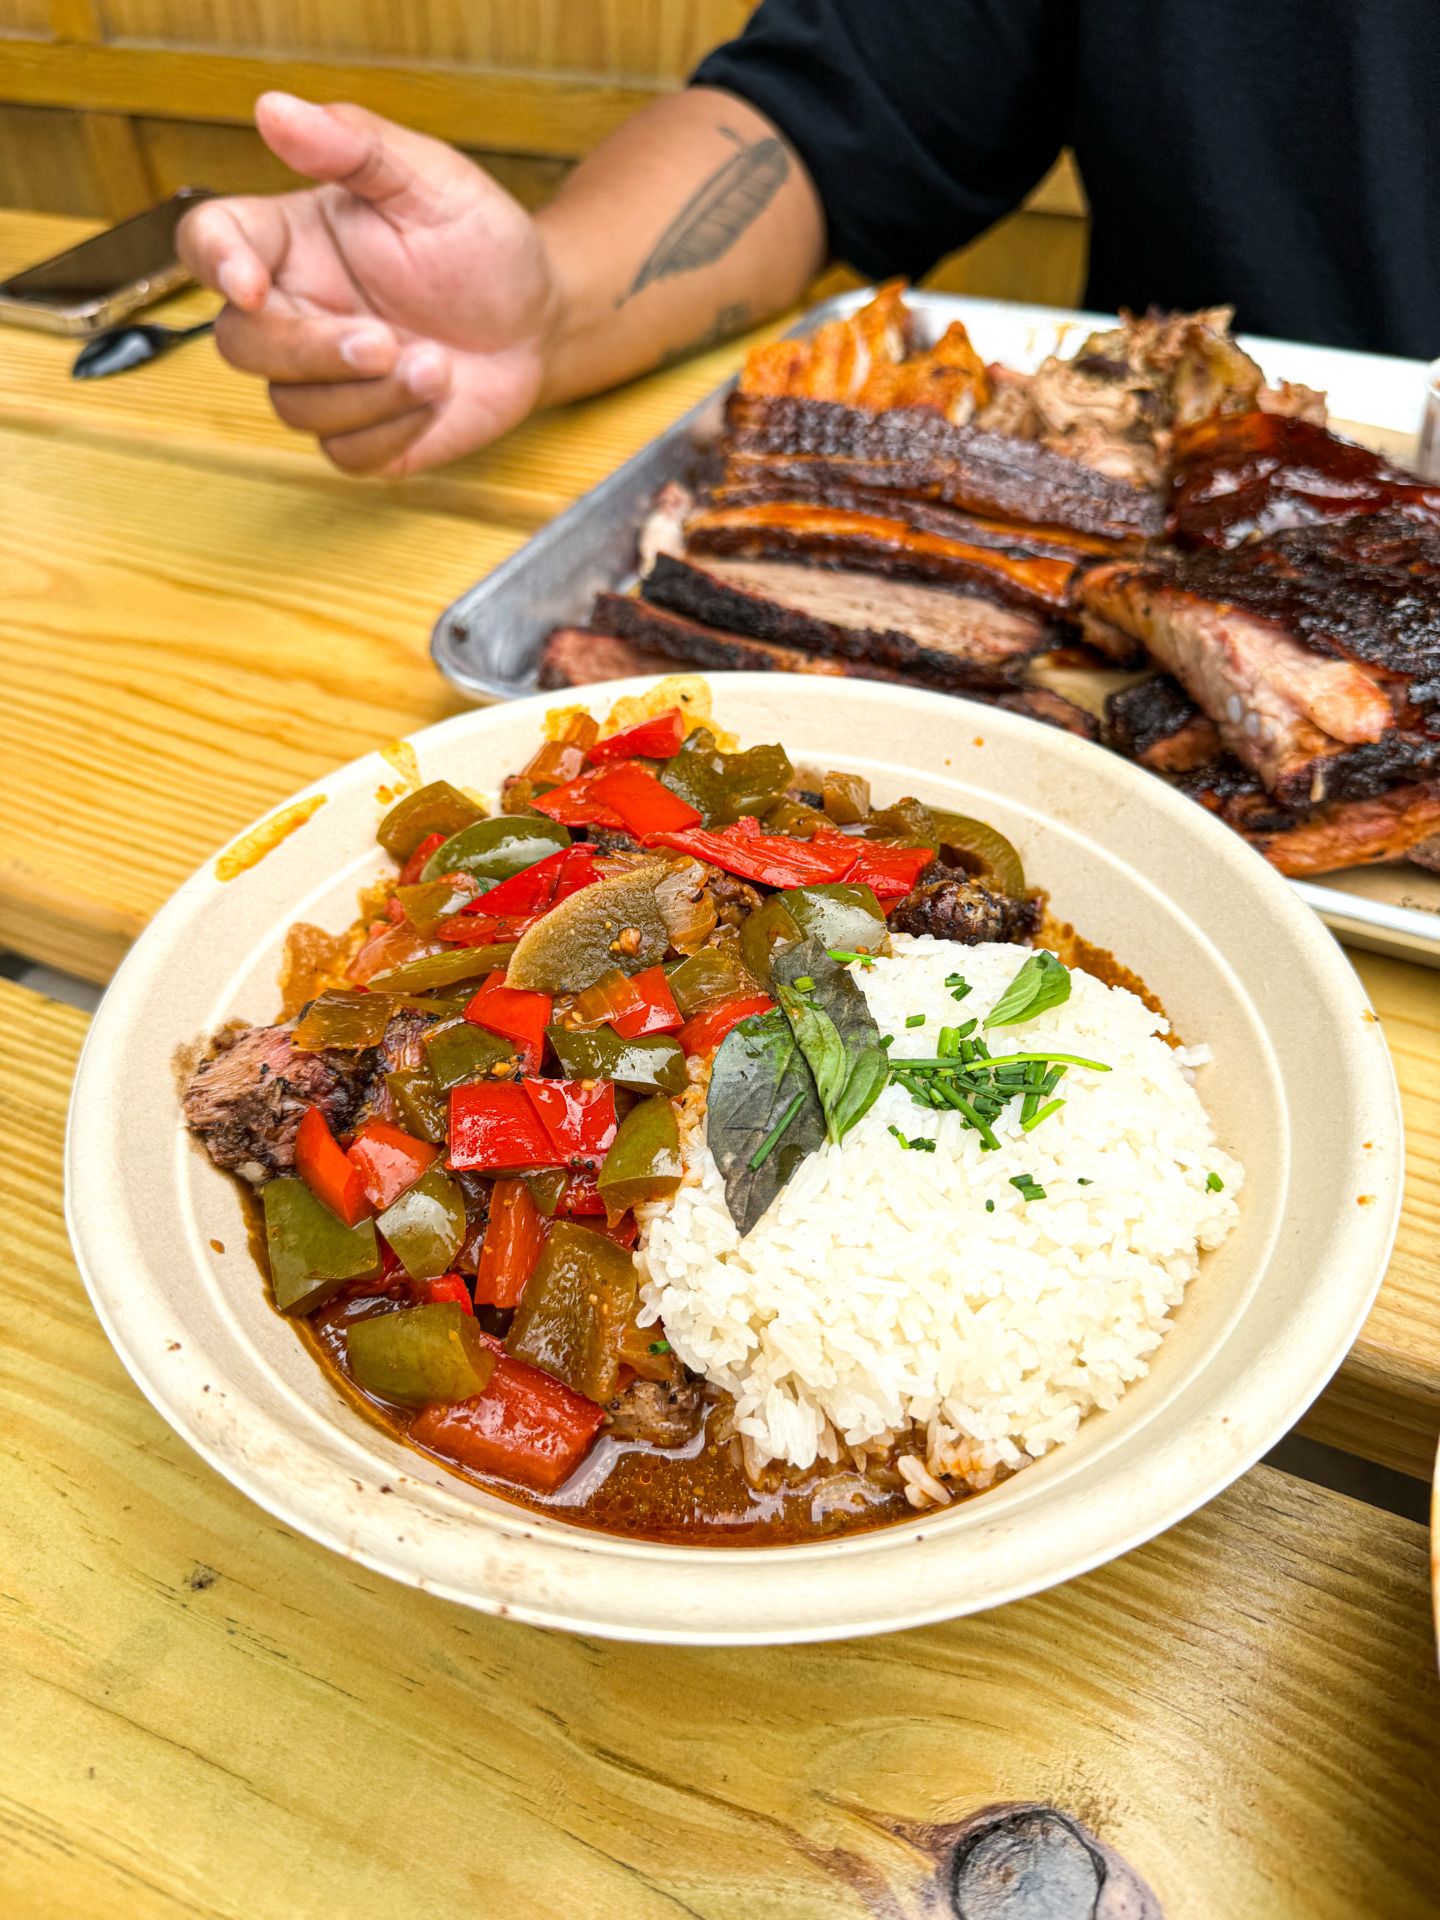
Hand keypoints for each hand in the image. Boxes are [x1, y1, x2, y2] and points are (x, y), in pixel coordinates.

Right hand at [179, 93, 559, 474]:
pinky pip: (346, 453)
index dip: (214, 263)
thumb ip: (353, 145)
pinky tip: (438, 397)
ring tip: (438, 365)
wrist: (538, 322)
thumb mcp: (428, 178)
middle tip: (386, 341)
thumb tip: (273, 107)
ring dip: (371, 395)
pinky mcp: (359, 433)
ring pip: (294, 408)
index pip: (209, 242)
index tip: (250, 283)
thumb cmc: (480, 243)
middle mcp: (293, 310)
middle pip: (241, 344)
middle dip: (311, 351)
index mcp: (290, 240)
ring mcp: (322, 379)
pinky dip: (396, 431)